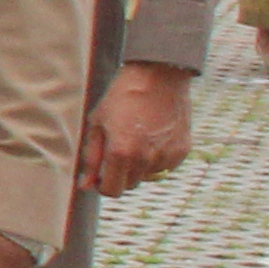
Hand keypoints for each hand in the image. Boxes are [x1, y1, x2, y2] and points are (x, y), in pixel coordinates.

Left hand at [81, 62, 194, 199]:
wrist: (158, 77)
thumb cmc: (122, 98)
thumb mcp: (97, 124)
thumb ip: (92, 158)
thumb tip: (86, 185)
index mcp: (121, 153)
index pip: (112, 190)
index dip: (103, 185)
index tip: (101, 174)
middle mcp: (146, 159)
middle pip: (129, 184)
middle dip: (120, 174)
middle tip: (118, 149)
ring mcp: (167, 156)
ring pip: (147, 176)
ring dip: (139, 166)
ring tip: (136, 138)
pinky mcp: (182, 151)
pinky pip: (165, 166)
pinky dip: (157, 158)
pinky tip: (153, 136)